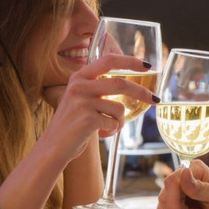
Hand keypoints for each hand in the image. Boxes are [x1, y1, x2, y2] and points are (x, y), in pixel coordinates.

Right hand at [41, 53, 156, 162]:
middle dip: (142, 92)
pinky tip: (100, 134)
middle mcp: (79, 86)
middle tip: (155, 99)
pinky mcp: (87, 119)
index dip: (130, 61)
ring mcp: (82, 102)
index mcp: (79, 77)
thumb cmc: (73, 124)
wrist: (53, 147)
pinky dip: (112, 131)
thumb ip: (98, 88)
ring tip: (108, 127)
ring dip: (120, 122)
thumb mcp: (82, 99)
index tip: (148, 65)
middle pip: (121, 83)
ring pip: (119, 108)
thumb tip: (131, 85)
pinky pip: (114, 123)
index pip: (108, 60)